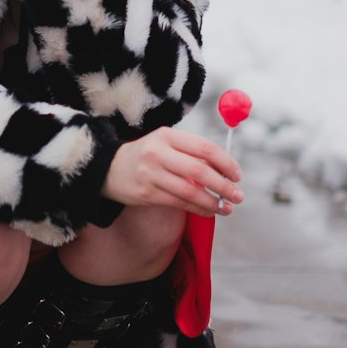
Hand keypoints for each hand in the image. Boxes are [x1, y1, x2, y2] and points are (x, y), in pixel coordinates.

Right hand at [103, 129, 243, 217]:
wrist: (108, 169)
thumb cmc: (146, 155)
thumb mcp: (165, 143)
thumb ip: (192, 152)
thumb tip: (226, 169)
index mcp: (167, 135)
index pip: (204, 148)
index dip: (225, 163)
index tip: (237, 175)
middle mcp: (158, 153)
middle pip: (199, 171)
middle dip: (223, 185)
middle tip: (238, 195)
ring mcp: (151, 174)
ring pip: (190, 191)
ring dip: (214, 202)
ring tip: (227, 208)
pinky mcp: (147, 194)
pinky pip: (180, 203)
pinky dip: (198, 209)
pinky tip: (209, 211)